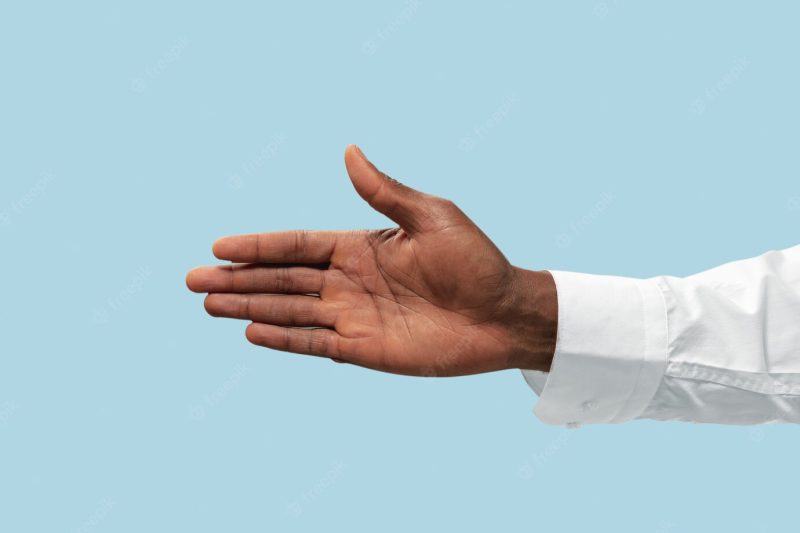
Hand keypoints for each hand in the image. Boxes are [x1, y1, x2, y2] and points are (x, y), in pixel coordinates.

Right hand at [186, 145, 556, 375]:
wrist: (505, 314)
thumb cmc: (476, 261)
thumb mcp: (431, 216)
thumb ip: (384, 192)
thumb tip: (349, 151)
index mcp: (361, 246)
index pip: (297, 245)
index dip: (258, 246)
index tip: (218, 245)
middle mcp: (350, 281)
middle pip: (282, 278)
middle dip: (238, 278)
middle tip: (192, 280)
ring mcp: (355, 317)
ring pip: (290, 310)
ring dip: (249, 306)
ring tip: (208, 303)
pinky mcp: (365, 349)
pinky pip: (315, 343)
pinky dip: (284, 339)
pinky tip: (251, 330)